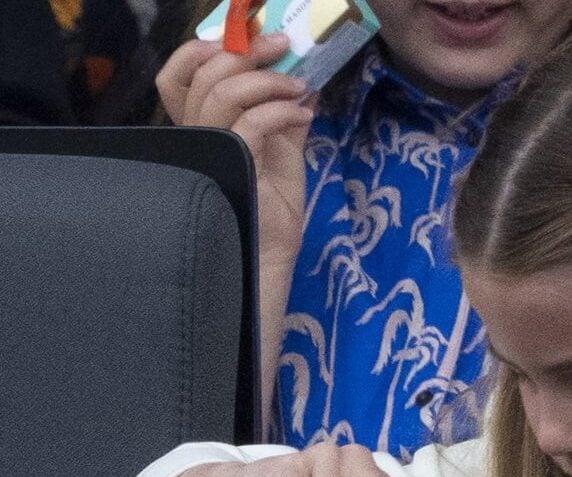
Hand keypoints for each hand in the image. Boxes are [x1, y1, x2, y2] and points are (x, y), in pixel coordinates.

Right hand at [156, 33, 312, 264]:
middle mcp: (198, 137)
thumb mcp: (282, 150)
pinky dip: (283, 110)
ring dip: (269, 81)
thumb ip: (283, 113)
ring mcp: (212, 152)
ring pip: (225, 93)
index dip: (200, 51)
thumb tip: (303, 80)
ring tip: (299, 88)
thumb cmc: (273, 207)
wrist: (274, 252)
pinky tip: (304, 116)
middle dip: (248, 52)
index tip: (243, 39)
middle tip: (283, 46)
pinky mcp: (234, 168)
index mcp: (202, 129)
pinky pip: (253, 122)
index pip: (177, 78)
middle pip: (205, 75)